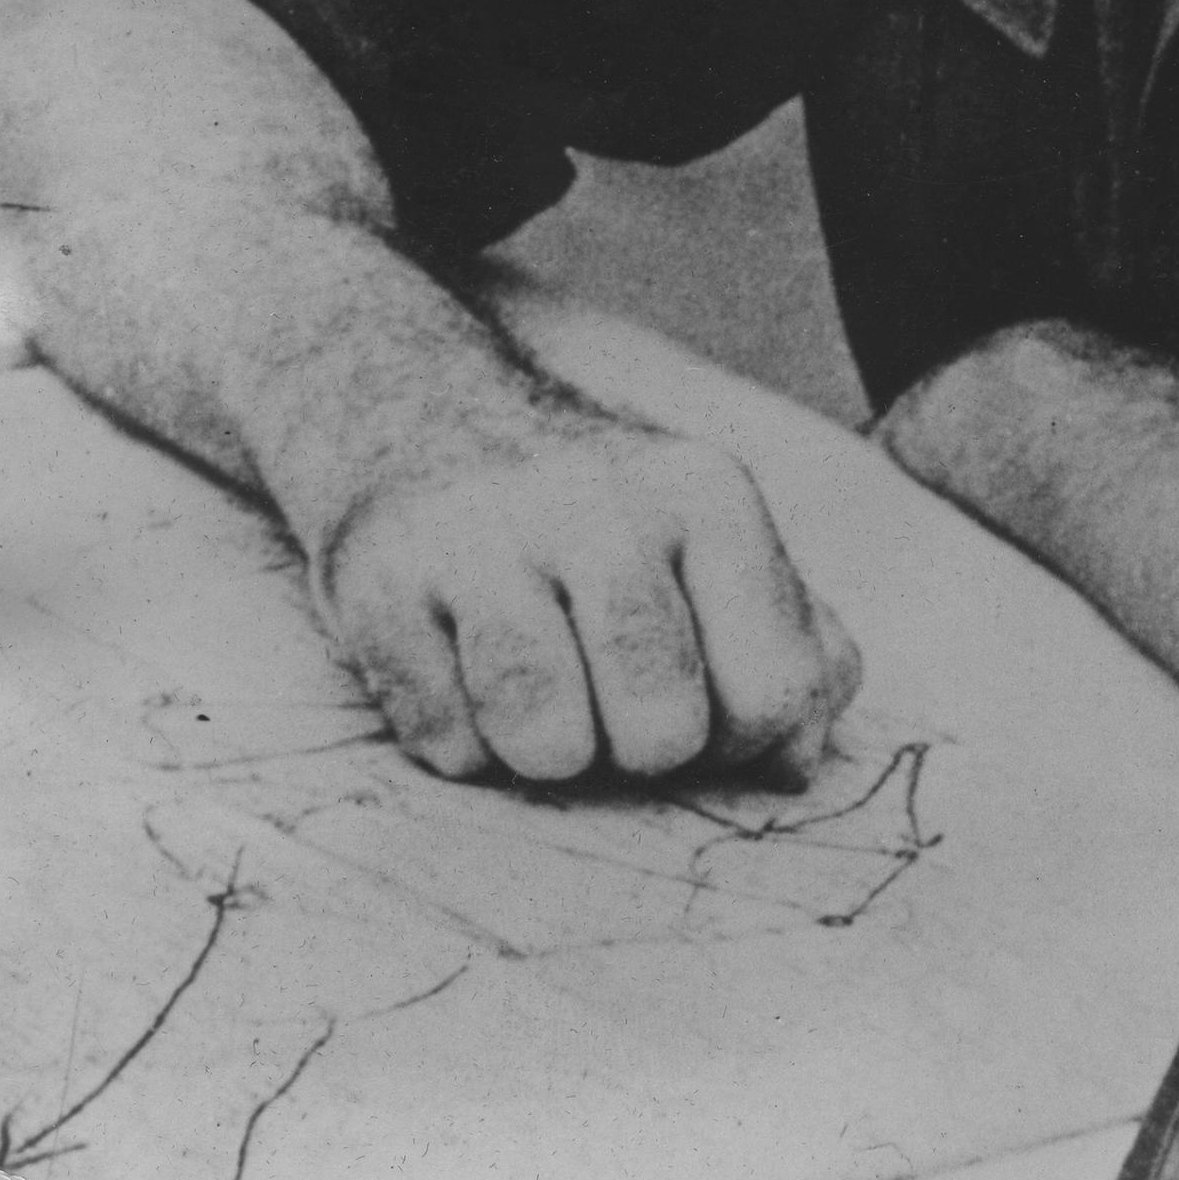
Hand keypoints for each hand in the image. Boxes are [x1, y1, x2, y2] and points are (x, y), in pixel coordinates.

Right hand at [316, 414, 862, 786]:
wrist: (425, 419)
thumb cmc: (600, 524)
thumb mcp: (718, 550)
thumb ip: (797, 651)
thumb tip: (796, 760)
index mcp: (709, 495)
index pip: (774, 692)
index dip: (740, 739)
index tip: (701, 700)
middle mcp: (604, 501)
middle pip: (662, 731)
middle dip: (637, 750)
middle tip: (606, 692)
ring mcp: (485, 535)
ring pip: (548, 745)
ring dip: (544, 751)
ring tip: (537, 686)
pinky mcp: (381, 580)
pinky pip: (446, 744)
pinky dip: (461, 740)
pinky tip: (460, 666)